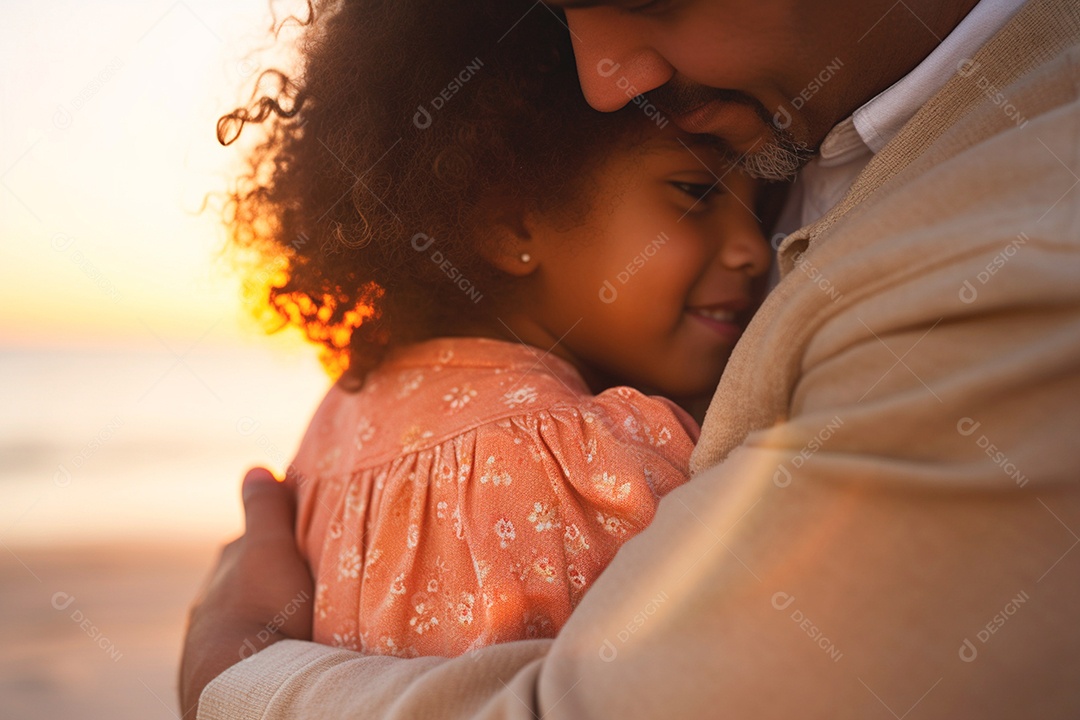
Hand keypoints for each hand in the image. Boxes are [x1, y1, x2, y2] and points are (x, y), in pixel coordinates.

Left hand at [179, 467, 314, 716]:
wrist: (241, 682)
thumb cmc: (269, 611)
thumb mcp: (273, 548)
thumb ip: (266, 509)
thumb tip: (256, 468)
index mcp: (227, 562)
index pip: (254, 540)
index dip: (281, 540)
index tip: (305, 545)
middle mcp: (208, 595)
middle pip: (243, 578)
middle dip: (267, 579)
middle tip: (303, 587)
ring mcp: (204, 635)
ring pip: (238, 615)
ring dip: (260, 616)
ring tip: (291, 627)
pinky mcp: (207, 671)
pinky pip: (236, 648)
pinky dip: (253, 645)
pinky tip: (272, 653)